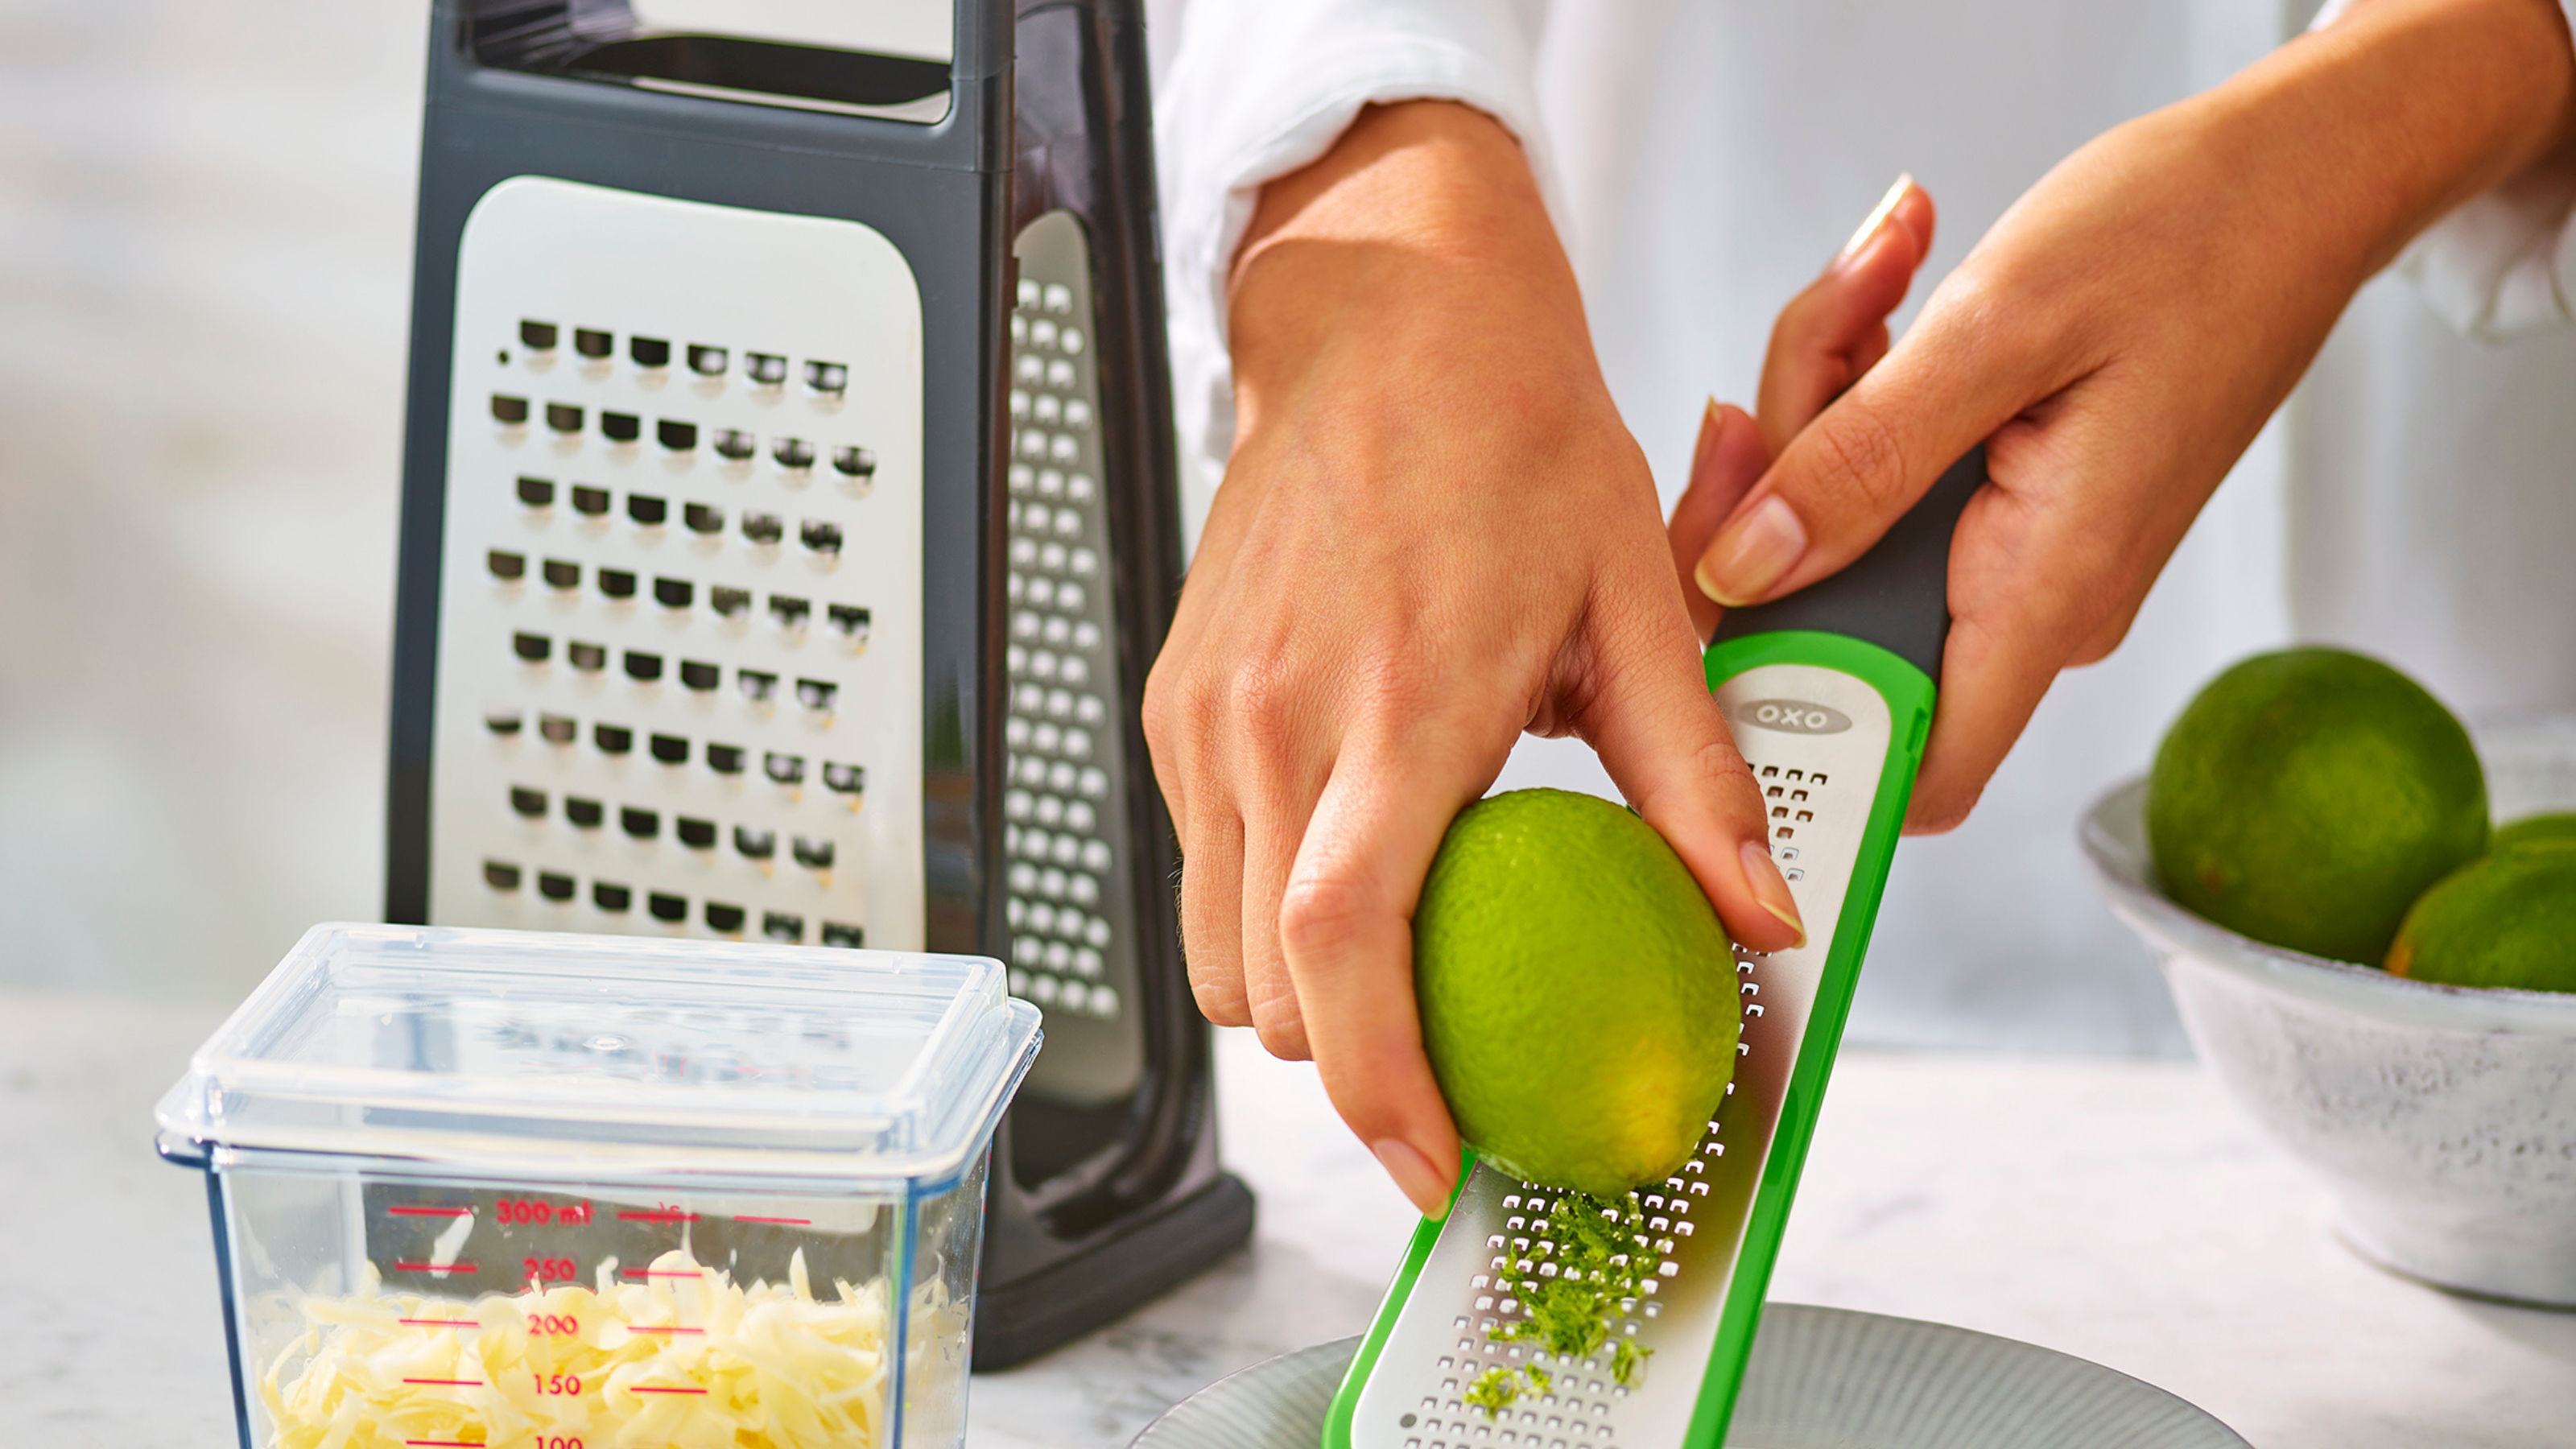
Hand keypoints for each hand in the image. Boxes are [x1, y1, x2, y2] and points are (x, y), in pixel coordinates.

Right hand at [1143, 102, 1805, 1216]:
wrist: (1383, 313)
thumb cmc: (1513, 433)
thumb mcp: (1640, 596)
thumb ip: (1693, 774)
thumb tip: (1758, 912)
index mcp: (1399, 705)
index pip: (1346, 948)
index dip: (1380, 1087)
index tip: (1436, 1164)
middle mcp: (1273, 721)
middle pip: (1264, 989)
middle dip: (1348, 1066)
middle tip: (1442, 1075)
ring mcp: (1206, 713)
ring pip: (1212, 947)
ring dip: (1295, 998)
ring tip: (1393, 975)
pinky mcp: (1172, 696)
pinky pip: (1197, 862)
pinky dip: (1259, 909)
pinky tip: (1345, 861)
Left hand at [1685, 0, 2575, 832]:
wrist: (2290, 177)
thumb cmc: (2189, 235)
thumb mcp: (1999, 332)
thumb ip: (1861, 462)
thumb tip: (1742, 571)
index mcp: (2043, 591)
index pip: (1908, 773)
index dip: (1793, 745)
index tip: (1712, 622)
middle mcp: (2028, 599)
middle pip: (1826, 622)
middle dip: (1779, 484)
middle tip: (1826, 342)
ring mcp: (2011, 553)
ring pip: (1836, 529)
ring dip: (1822, 400)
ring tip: (1883, 283)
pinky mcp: (1996, 500)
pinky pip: (1876, 477)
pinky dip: (1859, 389)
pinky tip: (1896, 297)